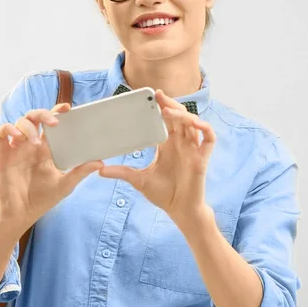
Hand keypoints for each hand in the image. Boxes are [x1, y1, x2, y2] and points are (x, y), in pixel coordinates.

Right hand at [0, 103, 103, 227]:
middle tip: (54, 122)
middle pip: (34, 117)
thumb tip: (100, 162)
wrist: (22, 213)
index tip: (67, 108)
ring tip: (37, 143)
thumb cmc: (43, 198)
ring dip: (29, 127)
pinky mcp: (3, 154)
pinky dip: (8, 128)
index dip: (57, 112)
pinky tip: (17, 136)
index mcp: (47, 148)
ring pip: (20, 122)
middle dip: (44, 113)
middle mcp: (31, 144)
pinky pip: (1, 132)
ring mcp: (17, 148)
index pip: (51, 123)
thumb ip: (81, 172)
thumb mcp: (65, 184)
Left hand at [98, 89, 215, 217]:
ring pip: (193, 123)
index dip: (162, 107)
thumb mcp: (138, 180)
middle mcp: (181, 144)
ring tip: (168, 111)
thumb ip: (121, 172)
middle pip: (179, 116)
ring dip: (182, 114)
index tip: (150, 97)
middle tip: (158, 95)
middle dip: (170, 104)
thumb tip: (99, 170)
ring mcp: (193, 149)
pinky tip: (193, 123)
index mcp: (168, 145)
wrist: (179, 211)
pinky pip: (209, 138)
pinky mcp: (202, 158)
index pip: (166, 120)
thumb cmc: (163, 195)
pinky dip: (204, 127)